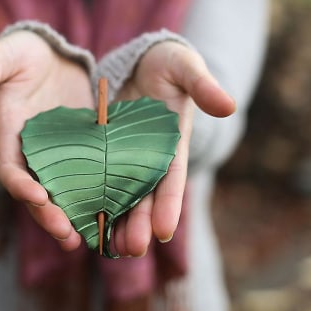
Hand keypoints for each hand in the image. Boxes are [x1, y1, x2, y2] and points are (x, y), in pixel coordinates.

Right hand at [0, 30, 93, 251]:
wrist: (49, 53)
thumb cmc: (20, 53)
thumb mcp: (0, 59)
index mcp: (9, 136)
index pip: (10, 170)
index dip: (21, 186)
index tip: (38, 197)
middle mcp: (33, 152)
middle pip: (38, 192)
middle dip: (51, 215)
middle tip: (68, 236)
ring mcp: (60, 152)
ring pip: (66, 190)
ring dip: (76, 214)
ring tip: (94, 235)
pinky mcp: (85, 147)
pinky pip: (93, 173)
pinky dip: (101, 191)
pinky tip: (121, 207)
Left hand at [110, 41, 235, 256]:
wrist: (143, 61)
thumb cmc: (169, 64)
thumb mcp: (186, 69)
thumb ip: (203, 86)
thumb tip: (229, 105)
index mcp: (173, 143)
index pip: (172, 178)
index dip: (170, 204)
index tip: (164, 230)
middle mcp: (150, 157)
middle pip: (145, 195)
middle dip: (139, 223)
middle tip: (131, 249)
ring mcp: (125, 156)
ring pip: (121, 194)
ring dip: (116, 221)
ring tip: (108, 248)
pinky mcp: (103, 150)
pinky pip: (96, 176)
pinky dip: (91, 197)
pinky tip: (81, 219)